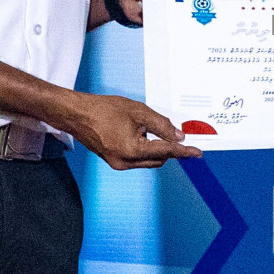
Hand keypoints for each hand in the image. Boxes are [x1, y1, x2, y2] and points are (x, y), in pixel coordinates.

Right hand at [51, 91, 201, 169]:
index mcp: (133, 150)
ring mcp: (118, 163)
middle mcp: (125, 162)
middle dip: (169, 148)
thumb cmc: (103, 110)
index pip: (166, 152)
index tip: (197, 152)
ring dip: (156, 148)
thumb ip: (161, 125)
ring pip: (148, 160)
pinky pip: (136, 159)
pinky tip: (141, 134)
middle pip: (159, 159)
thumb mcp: (138, 112)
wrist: (76, 114)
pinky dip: (144, 149)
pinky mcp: (113, 161)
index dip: (184, 151)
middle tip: (178, 134)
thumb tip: (178, 136)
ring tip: (151, 128)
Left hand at [117, 0, 203, 23]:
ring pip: (189, 15)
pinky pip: (177, 25)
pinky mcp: (169, 18)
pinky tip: (179, 34)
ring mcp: (177, 5)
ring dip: (190, 22)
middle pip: (199, 2)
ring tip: (191, 28)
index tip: (200, 1)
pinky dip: (178, 29)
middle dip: (200, 10)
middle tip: (200, 18)